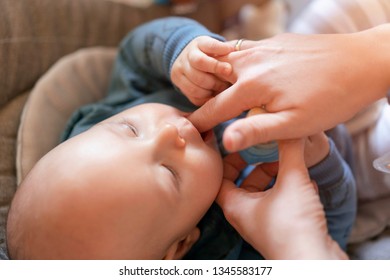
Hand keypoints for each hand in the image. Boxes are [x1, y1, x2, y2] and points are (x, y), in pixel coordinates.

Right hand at [171, 36, 233, 105]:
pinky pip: (192, 95)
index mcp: (199, 43)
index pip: (207, 49)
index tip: (229, 69)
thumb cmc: (211, 54)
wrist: (189, 57)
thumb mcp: (218, 47)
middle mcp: (186, 55)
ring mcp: (179, 70)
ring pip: (194, 86)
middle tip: (226, 84)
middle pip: (199, 70)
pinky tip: (212, 96)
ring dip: (209, 90)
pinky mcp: (177, 82)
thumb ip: (226, 50)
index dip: (217, 62)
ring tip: (220, 90)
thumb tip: (236, 53)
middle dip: (215, 80)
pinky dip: (204, 98)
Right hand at [189, 26, 389, 151]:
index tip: (188, 132)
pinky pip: (244, 50)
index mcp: (251, 85)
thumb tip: (225, 141)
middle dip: (205, 96)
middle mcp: (250, 61)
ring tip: (221, 94)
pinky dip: (236, 64)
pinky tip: (247, 75)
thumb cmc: (331, 98)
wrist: (362, 62)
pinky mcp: (274, 41)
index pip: (214, 107)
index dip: (199, 122)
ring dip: (219, 78)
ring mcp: (262, 47)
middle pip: (214, 81)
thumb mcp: (294, 124)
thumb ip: (256, 131)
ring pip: (227, 62)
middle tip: (206, 115)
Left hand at [217, 139, 347, 258]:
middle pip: (246, 183)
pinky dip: (291, 191)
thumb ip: (290, 152)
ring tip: (292, 162)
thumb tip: (291, 129)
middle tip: (271, 149)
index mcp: (235, 206)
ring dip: (279, 177)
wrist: (314, 263)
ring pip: (266, 192)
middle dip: (260, 165)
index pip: (221, 177)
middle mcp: (246, 216)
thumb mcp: (292, 181)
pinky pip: (281, 203)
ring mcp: (264, 224)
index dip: (230, 159)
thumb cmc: (294, 226)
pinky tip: (307, 182)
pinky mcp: (282, 229)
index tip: (243, 145)